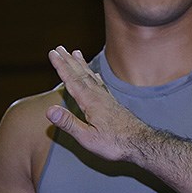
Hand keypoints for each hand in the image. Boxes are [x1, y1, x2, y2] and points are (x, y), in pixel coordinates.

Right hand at [46, 46, 143, 161]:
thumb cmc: (115, 144)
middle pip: (81, 74)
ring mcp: (107, 99)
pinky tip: (95, 75)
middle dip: (68, 61)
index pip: (72, 80)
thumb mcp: (88, 138)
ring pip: (91, 77)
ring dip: (81, 65)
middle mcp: (99, 97)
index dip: (61, 66)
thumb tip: (49, 110)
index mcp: (90, 102)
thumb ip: (69, 123)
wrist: (142, 144)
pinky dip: (95, 77)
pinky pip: (101, 85)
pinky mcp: (113, 105)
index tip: (52, 53)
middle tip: (59, 47)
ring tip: (75, 53)